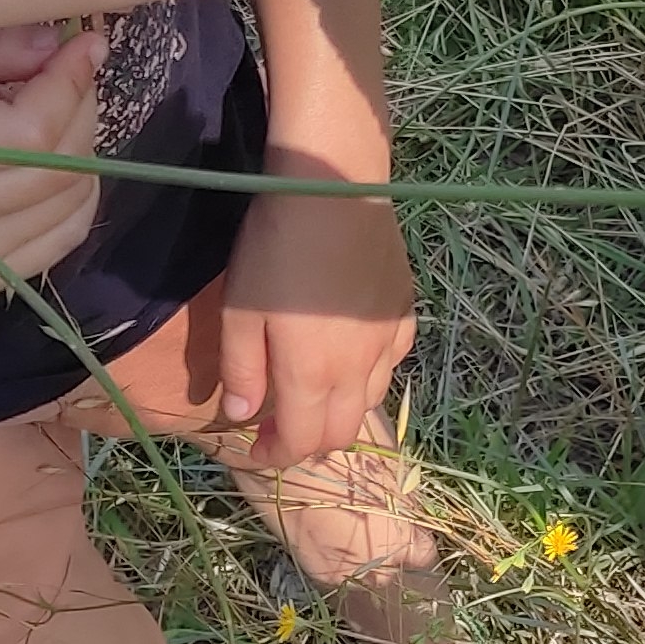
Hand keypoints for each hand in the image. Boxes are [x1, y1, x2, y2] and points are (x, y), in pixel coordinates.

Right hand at [0, 23, 107, 295]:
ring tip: (45, 114)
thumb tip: (67, 48)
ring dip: (79, 149)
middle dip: (80, 109)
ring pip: (71, 204)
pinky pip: (62, 238)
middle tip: (65, 72)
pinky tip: (48, 159)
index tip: (85, 44)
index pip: (31, 131)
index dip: (71, 83)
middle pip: (59, 169)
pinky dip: (73, 193)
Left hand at [217, 173, 415, 469]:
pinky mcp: (404, 310)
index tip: (253, 448)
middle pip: (341, 432)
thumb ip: (242, 371)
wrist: (333, 187)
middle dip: (307, 443)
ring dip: (339, 411)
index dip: (275, 456)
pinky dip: (369, 375)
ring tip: (313, 395)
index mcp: (313, 375)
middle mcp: (358, 369)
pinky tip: (351, 355)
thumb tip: (243, 417)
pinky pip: (392, 361)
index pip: (301, 443)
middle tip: (277, 428)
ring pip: (371, 400)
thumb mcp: (240, 311)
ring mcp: (388, 339)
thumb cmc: (275, 248)